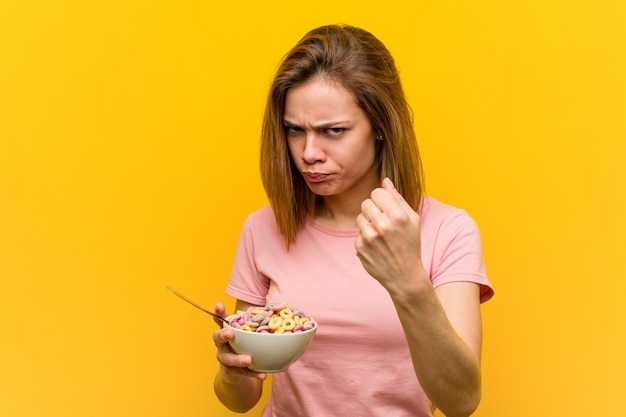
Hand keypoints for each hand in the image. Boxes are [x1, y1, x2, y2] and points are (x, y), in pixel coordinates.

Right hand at [212, 302, 266, 380]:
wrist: (235, 371)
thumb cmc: (242, 345)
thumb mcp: (246, 332)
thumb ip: (255, 321)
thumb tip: (279, 306)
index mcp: (225, 332)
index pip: (219, 320)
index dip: (218, 313)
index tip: (219, 305)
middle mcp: (221, 344)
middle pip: (218, 338)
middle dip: (223, 335)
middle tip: (230, 333)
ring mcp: (225, 359)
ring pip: (229, 359)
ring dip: (238, 359)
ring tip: (249, 360)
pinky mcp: (231, 372)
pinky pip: (242, 373)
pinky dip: (253, 374)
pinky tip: (263, 375)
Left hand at [355, 178, 426, 293]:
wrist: (404, 275)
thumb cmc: (411, 244)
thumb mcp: (412, 219)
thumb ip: (398, 198)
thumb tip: (385, 181)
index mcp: (397, 215)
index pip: (377, 192)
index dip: (381, 199)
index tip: (386, 208)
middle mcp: (382, 225)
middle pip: (366, 203)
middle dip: (373, 210)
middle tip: (383, 222)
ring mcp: (369, 237)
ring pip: (359, 217)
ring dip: (368, 223)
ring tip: (380, 234)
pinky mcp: (360, 247)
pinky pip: (357, 233)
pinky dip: (365, 238)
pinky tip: (376, 246)